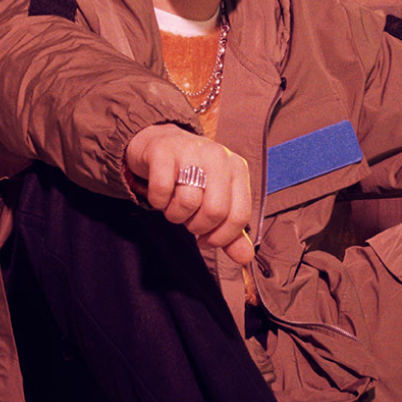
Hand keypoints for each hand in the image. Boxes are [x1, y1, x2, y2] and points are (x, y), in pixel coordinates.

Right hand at [124, 122, 253, 265]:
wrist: (162, 143)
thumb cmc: (192, 178)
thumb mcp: (216, 200)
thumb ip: (230, 231)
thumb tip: (244, 258)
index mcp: (237, 169)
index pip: (239, 216)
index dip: (222, 238)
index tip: (206, 240)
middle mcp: (218, 157)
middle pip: (215, 211)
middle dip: (197, 226)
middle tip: (188, 221)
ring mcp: (191, 150)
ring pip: (187, 202)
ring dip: (175, 215)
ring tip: (174, 206)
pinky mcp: (163, 151)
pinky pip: (161, 190)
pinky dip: (157, 201)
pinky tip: (160, 195)